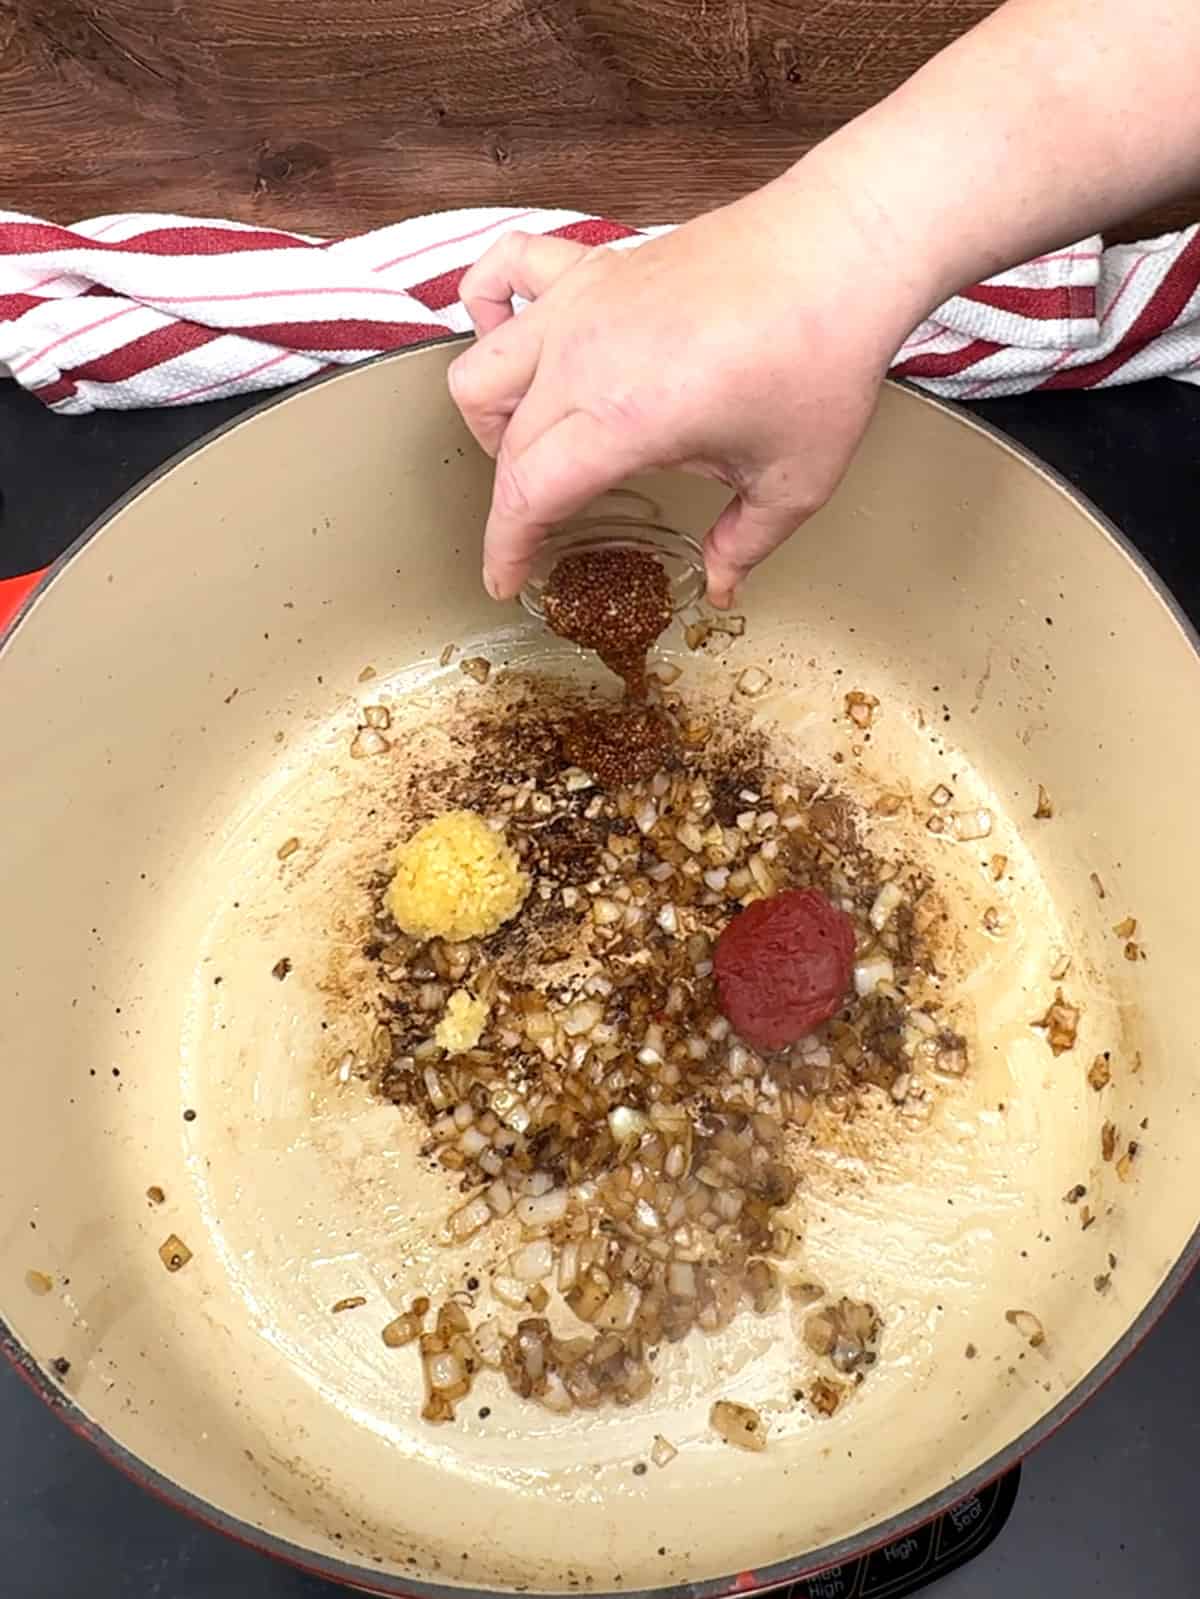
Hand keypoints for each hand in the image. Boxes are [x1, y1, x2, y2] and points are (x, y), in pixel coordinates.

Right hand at [448, 164, 925, 605]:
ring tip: (527, 445)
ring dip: (491, 418)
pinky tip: (511, 333)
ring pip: (481, 368)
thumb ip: (744, 542)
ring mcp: (582, 304)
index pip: (527, 495)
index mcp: (626, 418)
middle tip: (541, 531)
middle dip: (513, 502)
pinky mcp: (595, 266)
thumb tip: (719, 581)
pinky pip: (504, 271)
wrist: (842, 249)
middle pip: (507, 445)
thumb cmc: (822, 356)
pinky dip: (488, 304)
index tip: (507, 578)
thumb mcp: (792, 481)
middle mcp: (586, 357)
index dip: (508, 548)